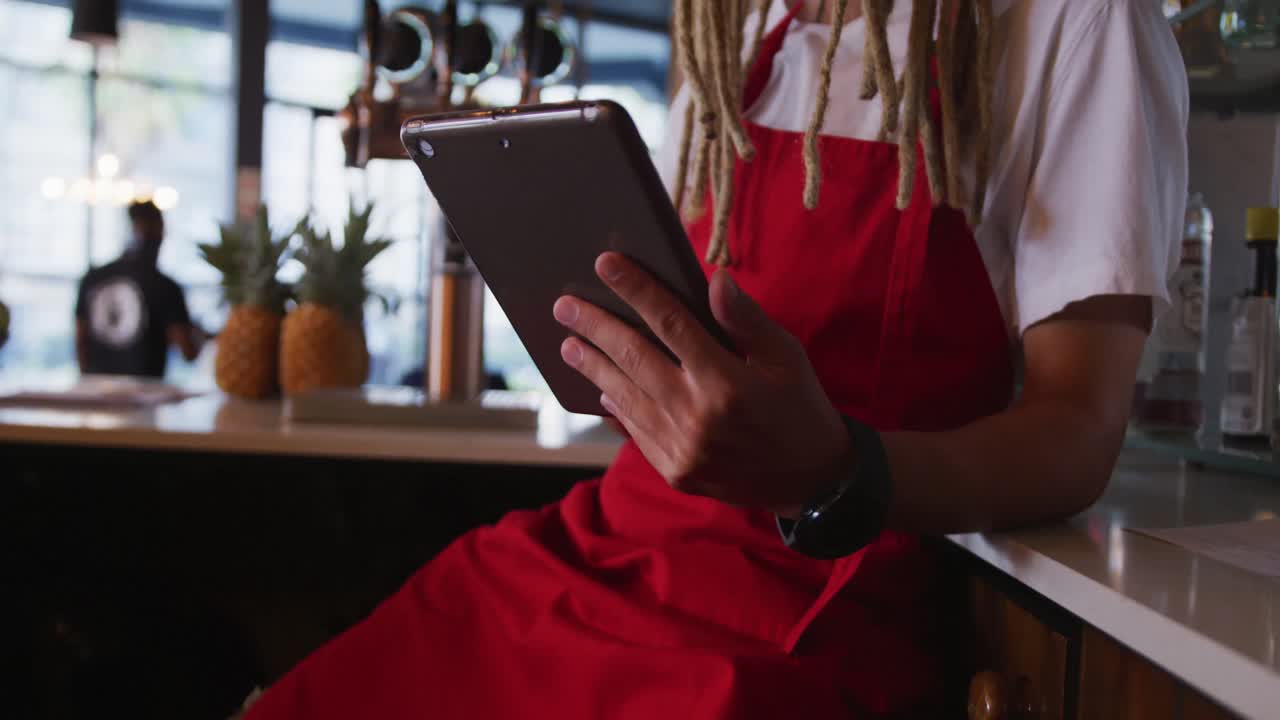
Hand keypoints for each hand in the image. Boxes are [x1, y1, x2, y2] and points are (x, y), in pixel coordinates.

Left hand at [554, 252, 850, 516]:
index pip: (670, 322)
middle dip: (595, 327)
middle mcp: (698, 415)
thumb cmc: (800, 406)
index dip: (636, 290)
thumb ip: (746, 319)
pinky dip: (616, 407)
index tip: (606, 264)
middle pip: (634, 358)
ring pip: (624, 397)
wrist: (813, 481)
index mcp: (727, 380)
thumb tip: (714, 279)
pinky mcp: (675, 471)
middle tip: (564, 305)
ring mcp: (682, 448)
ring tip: (568, 344)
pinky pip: (635, 431)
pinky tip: (601, 388)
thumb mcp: (786, 356)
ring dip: (594, 367)